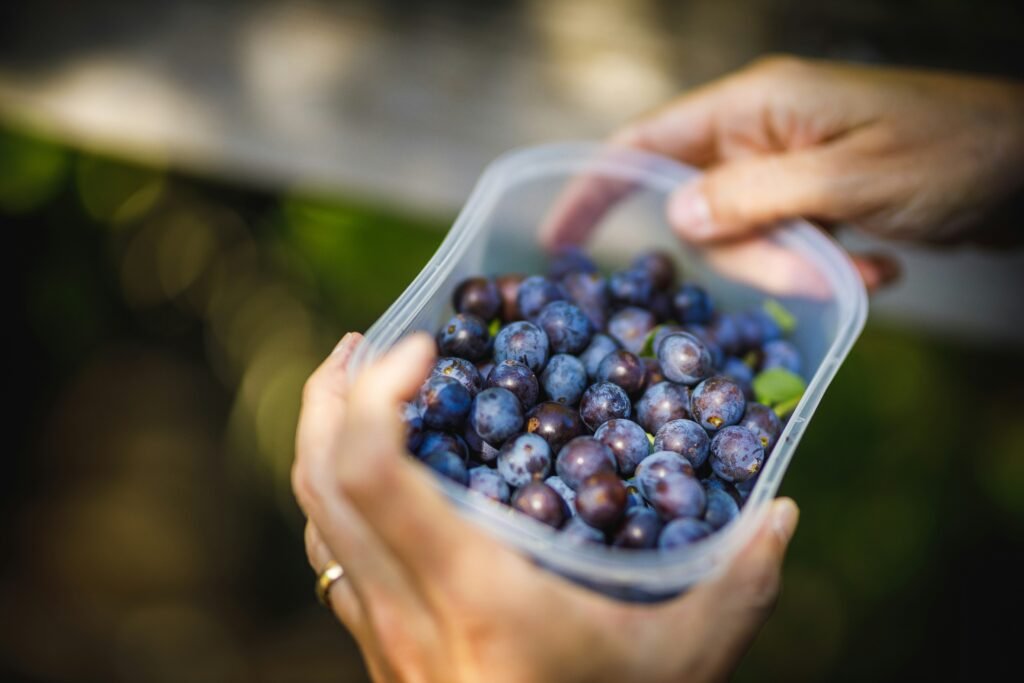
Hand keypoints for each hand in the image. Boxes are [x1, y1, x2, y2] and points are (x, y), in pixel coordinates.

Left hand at [293, 333, 799, 682]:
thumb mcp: (684, 665)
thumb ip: (738, 585)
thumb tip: (784, 514)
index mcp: (472, 592)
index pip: (371, 472)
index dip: (373, 395)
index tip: (419, 347)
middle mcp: (403, 605)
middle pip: (321, 476)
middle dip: (331, 393)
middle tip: (371, 340)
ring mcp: (378, 629)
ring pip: (313, 511)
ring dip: (323, 432)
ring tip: (358, 383)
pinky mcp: (377, 644)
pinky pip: (330, 548)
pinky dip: (336, 488)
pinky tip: (374, 470)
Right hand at [542, 56, 1023, 290]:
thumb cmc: (951, 154)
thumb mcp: (849, 180)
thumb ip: (754, 199)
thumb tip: (673, 220)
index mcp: (754, 106)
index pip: (646, 144)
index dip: (596, 187)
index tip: (558, 239)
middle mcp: (759, 132)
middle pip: (704, 211)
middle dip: (755, 256)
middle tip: (819, 267)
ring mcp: (786, 166)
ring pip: (748, 241)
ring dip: (801, 266)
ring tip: (866, 260)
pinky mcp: (813, 196)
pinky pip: (788, 247)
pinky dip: (826, 265)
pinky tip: (880, 259)